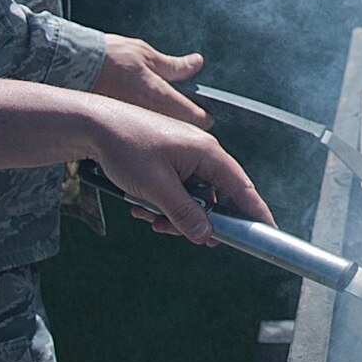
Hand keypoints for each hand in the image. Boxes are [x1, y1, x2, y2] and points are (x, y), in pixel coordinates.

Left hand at [86, 104, 274, 243]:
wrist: (94, 125)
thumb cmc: (126, 147)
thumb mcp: (157, 188)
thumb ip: (185, 213)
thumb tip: (205, 235)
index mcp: (207, 153)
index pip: (242, 188)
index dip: (255, 213)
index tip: (267, 232)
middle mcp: (201, 153)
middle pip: (215, 198)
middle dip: (196, 220)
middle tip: (175, 232)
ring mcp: (185, 156)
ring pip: (193, 197)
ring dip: (174, 213)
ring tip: (149, 216)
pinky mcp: (169, 159)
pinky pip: (177, 189)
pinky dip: (164, 202)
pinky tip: (143, 206)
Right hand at [94, 35, 210, 127]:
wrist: (70, 68)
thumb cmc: (106, 57)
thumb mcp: (145, 54)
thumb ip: (173, 65)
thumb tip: (196, 63)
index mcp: (159, 95)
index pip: (195, 117)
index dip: (205, 116)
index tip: (206, 114)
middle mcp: (149, 115)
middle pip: (180, 131)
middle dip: (186, 126)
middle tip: (186, 116)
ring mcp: (134, 125)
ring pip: (161, 136)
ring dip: (167, 131)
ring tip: (162, 119)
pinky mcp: (119, 129)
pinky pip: (141, 136)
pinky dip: (146, 132)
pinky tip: (141, 123)